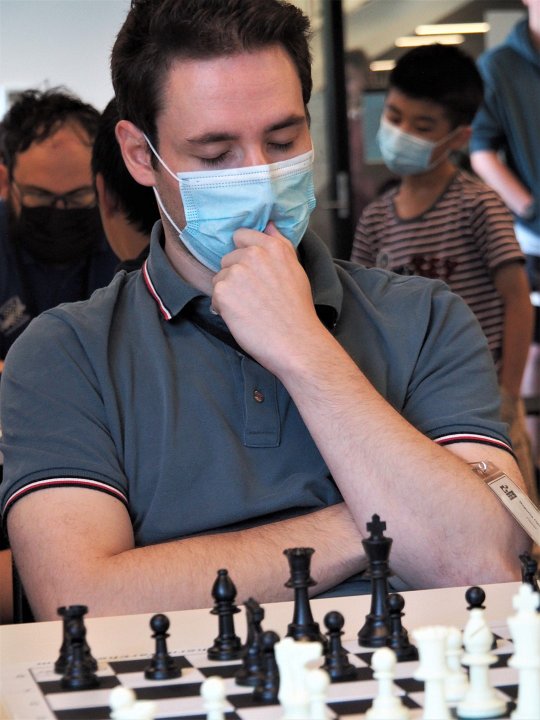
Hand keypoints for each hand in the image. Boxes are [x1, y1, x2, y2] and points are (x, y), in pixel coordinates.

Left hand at [211, 223, 323, 374]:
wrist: (295, 342)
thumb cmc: (297, 310)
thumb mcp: (295, 270)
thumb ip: (280, 245)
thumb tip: (269, 225)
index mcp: (272, 247)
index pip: (241, 236)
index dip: (243, 254)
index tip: (251, 271)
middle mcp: (253, 254)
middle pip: (228, 259)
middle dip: (236, 276)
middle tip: (254, 297)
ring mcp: (236, 272)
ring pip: (220, 278)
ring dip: (228, 293)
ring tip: (249, 309)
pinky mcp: (223, 291)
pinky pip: (214, 296)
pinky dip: (223, 309)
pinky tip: (241, 318)